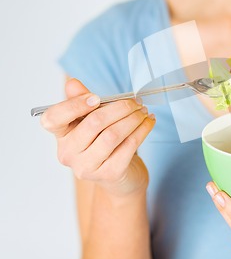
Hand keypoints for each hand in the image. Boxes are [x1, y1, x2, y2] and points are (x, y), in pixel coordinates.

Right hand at [41, 78, 155, 195]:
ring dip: (133, 118)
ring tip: (143, 111)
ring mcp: (87, 167)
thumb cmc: (104, 142)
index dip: (73, 105)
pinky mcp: (110, 174)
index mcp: (61, 136)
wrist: (121, 176)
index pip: (53, 119)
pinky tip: (149, 122)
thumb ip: (82, 100)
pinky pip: (129, 146)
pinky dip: (142, 130)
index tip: (96, 98)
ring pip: (113, 134)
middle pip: (93, 123)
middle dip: (120, 108)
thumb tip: (72, 83)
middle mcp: (68, 153)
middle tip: (136, 102)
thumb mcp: (91, 119)